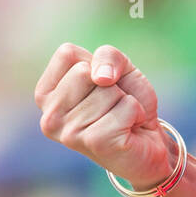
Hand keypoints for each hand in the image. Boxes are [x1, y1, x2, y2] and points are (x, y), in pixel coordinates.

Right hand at [35, 42, 172, 190]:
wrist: (149, 142)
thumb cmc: (126, 103)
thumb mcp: (119, 67)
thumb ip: (107, 56)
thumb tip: (101, 77)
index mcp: (46, 95)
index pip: (66, 54)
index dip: (94, 63)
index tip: (100, 86)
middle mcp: (50, 117)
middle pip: (84, 71)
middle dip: (110, 83)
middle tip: (113, 106)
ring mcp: (69, 133)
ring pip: (108, 90)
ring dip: (125, 101)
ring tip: (120, 119)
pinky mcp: (94, 142)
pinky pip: (125, 107)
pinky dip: (136, 112)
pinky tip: (129, 129)